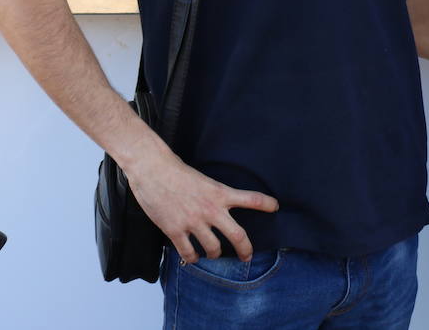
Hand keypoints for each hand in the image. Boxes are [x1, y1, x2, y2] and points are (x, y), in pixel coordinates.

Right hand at [126, 148, 278, 262]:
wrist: (153, 170)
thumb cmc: (177, 171)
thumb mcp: (204, 180)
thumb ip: (214, 195)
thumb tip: (221, 206)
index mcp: (220, 193)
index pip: (251, 199)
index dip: (266, 204)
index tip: (275, 207)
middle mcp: (211, 210)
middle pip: (238, 236)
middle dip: (246, 249)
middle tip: (248, 256)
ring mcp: (193, 222)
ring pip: (213, 248)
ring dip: (215, 254)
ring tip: (214, 254)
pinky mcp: (175, 230)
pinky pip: (188, 252)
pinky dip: (192, 258)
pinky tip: (193, 257)